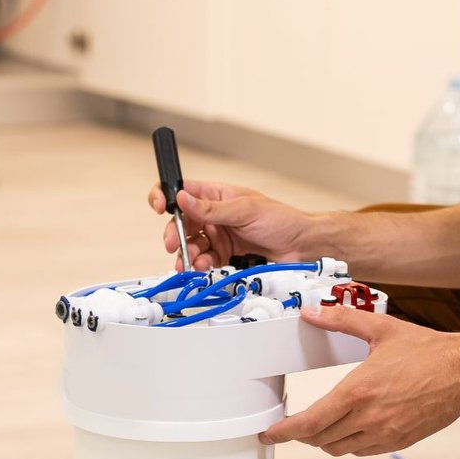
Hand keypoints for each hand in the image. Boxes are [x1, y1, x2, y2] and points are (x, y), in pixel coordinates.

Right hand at [147, 179, 315, 270]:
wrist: (301, 246)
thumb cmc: (281, 220)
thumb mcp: (245, 210)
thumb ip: (212, 209)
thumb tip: (183, 200)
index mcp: (217, 195)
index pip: (182, 190)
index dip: (165, 196)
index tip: (159, 206)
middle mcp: (214, 214)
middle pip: (181, 222)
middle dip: (175, 234)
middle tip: (174, 245)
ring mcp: (219, 236)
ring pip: (191, 245)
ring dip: (187, 254)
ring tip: (192, 262)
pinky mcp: (225, 255)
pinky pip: (205, 261)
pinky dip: (200, 265)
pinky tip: (203, 268)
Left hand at [262, 304, 459, 455]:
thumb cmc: (428, 351)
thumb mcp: (380, 329)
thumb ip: (341, 320)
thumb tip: (312, 312)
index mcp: (359, 391)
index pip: (310, 423)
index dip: (284, 432)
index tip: (270, 434)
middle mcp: (370, 417)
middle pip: (320, 439)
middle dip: (302, 434)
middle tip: (294, 424)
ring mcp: (385, 433)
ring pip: (339, 449)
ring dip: (325, 440)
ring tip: (321, 425)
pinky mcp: (399, 441)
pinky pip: (362, 451)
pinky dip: (349, 443)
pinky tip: (351, 428)